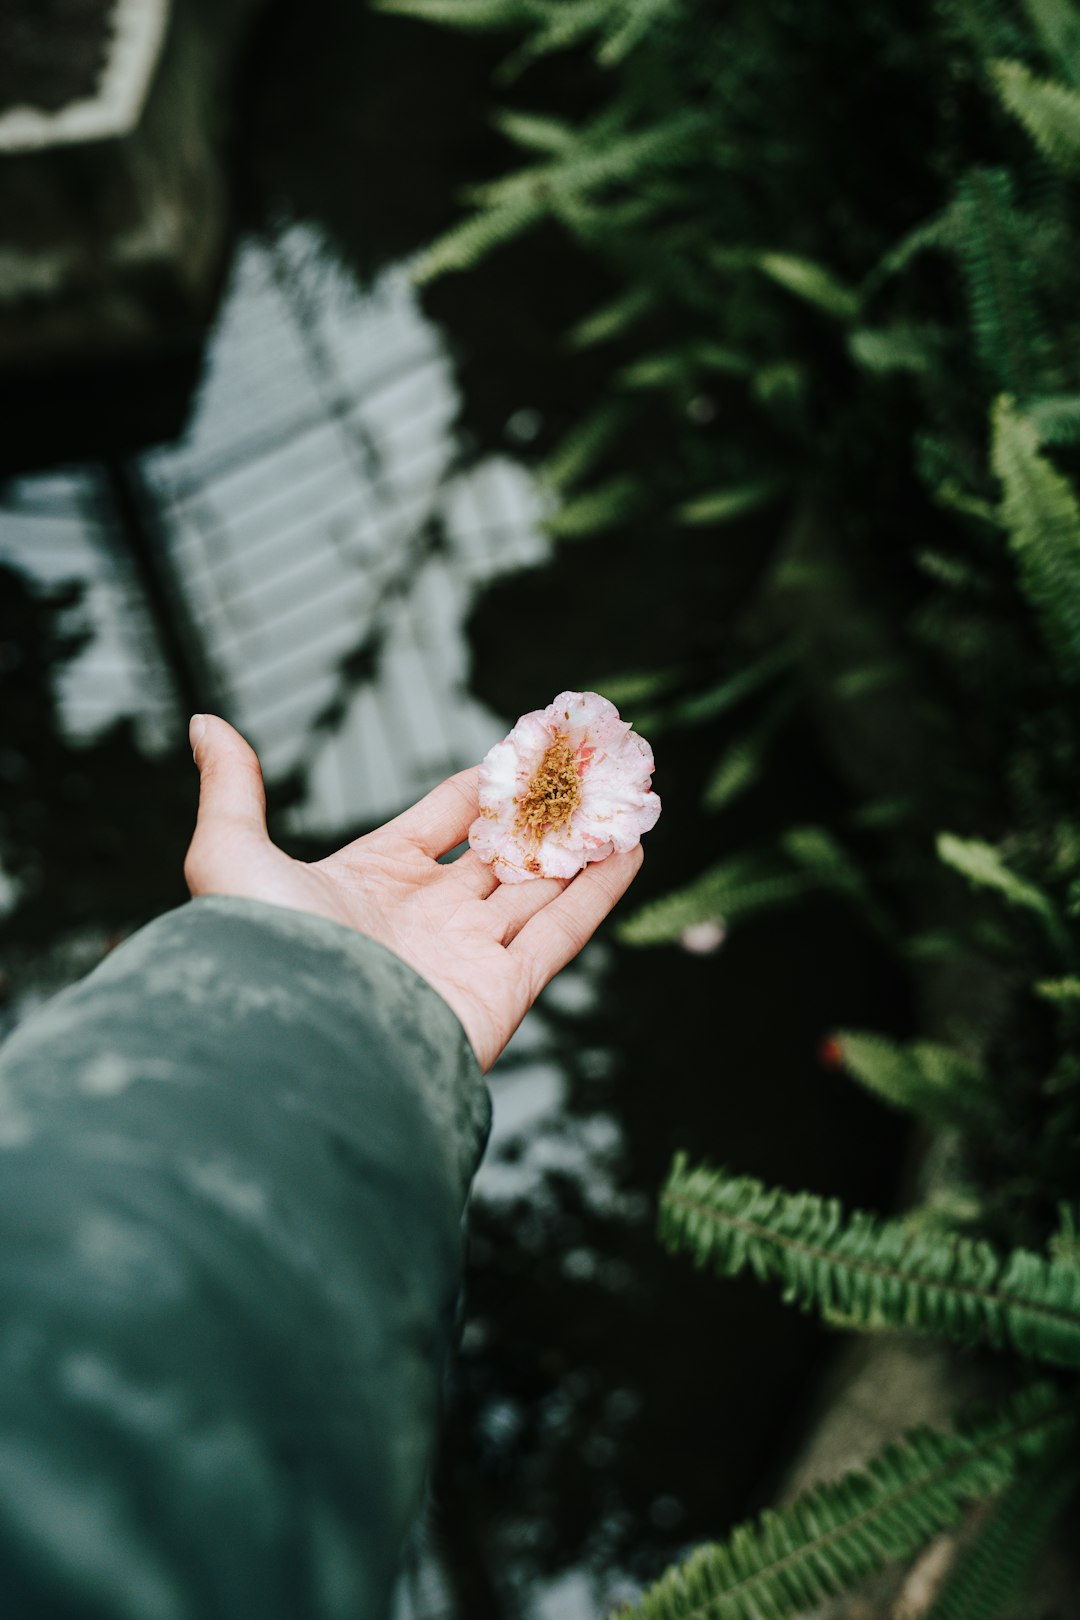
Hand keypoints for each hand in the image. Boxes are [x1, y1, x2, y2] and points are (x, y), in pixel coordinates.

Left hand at [184, 715, 643, 1069]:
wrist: (296, 1048)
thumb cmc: (262, 952)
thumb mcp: (230, 855)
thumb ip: (233, 789)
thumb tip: (202, 722)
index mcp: (370, 881)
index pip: (439, 820)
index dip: (479, 786)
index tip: (521, 751)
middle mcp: (425, 917)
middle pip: (499, 853)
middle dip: (543, 814)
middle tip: (588, 772)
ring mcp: (467, 953)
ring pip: (539, 888)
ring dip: (582, 846)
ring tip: (626, 802)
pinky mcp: (503, 990)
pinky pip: (562, 932)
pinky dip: (600, 892)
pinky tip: (632, 850)